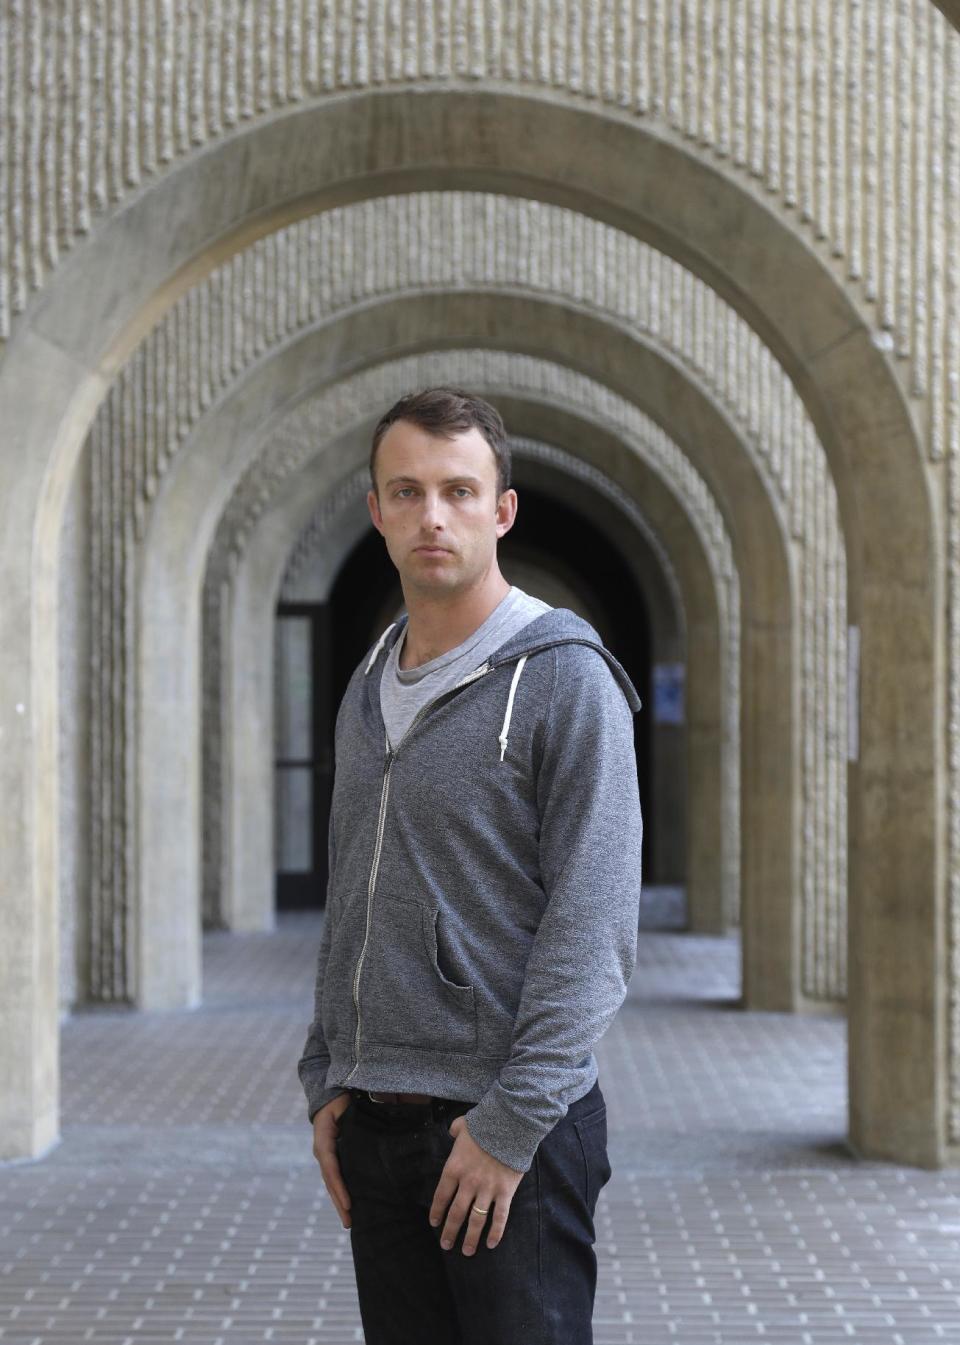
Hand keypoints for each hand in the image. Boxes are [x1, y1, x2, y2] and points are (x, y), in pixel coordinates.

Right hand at [312, 1093, 352, 1227]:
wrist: (331, 1098)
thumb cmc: (340, 1102)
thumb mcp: (342, 1107)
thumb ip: (350, 1119)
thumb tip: (364, 1132)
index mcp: (324, 1141)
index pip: (331, 1168)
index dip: (339, 1186)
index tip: (349, 1203)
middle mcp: (323, 1152)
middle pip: (330, 1182)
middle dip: (339, 1203)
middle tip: (349, 1222)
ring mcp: (326, 1157)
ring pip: (332, 1184)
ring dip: (339, 1202)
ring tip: (349, 1221)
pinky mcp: (333, 1159)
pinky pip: (336, 1179)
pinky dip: (341, 1193)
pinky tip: (349, 1206)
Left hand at [429, 1114, 523, 1254]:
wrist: (510, 1125)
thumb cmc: (485, 1124)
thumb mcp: (464, 1125)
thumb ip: (455, 1130)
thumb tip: (452, 1131)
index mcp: (454, 1168)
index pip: (441, 1196)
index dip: (437, 1211)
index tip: (434, 1223)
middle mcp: (468, 1183)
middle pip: (456, 1213)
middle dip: (450, 1231)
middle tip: (446, 1245)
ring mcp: (487, 1189)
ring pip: (476, 1220)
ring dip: (470, 1238)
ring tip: (466, 1251)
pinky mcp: (505, 1192)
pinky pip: (499, 1217)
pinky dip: (495, 1232)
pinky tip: (490, 1244)